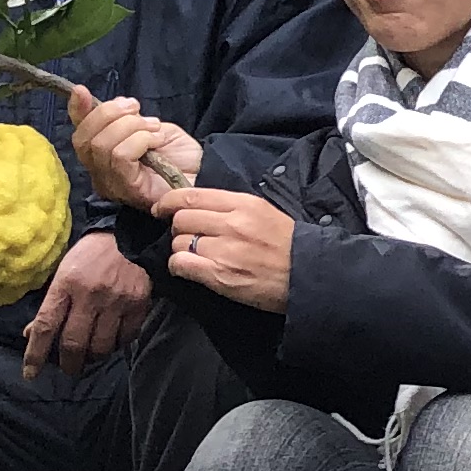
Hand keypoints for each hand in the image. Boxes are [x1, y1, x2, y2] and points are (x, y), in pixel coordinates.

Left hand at [21, 231, 151, 380]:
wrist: (131, 235)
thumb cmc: (90, 255)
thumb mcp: (64, 273)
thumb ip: (50, 305)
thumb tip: (30, 334)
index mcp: (66, 284)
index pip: (46, 325)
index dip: (35, 353)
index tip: (30, 373)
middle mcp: (90, 294)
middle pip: (74, 343)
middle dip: (68, 363)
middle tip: (68, 368)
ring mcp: (117, 300)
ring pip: (101, 346)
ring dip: (94, 357)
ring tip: (92, 354)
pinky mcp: (139, 303)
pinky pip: (126, 338)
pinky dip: (118, 344)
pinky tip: (113, 339)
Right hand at [67, 88, 200, 212]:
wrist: (204, 173)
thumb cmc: (178, 153)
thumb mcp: (148, 127)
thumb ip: (124, 118)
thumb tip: (110, 103)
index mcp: (101, 158)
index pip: (79, 134)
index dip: (77, 110)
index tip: (81, 90)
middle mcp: (100, 174)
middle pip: (85, 139)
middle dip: (110, 114)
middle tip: (138, 109)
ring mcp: (112, 184)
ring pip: (103, 145)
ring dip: (132, 127)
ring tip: (155, 128)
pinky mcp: (128, 189)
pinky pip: (121, 155)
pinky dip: (141, 139)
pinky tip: (158, 140)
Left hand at [159, 186, 296, 312]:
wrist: (308, 275)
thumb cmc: (289, 245)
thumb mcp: (265, 213)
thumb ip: (233, 207)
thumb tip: (200, 207)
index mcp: (244, 204)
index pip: (192, 195)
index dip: (169, 201)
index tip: (161, 208)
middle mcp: (231, 223)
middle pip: (181, 219)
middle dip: (178, 227)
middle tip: (186, 236)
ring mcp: (224, 250)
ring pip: (178, 242)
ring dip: (181, 248)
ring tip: (196, 255)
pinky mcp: (218, 275)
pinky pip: (180, 264)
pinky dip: (179, 266)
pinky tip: (191, 269)